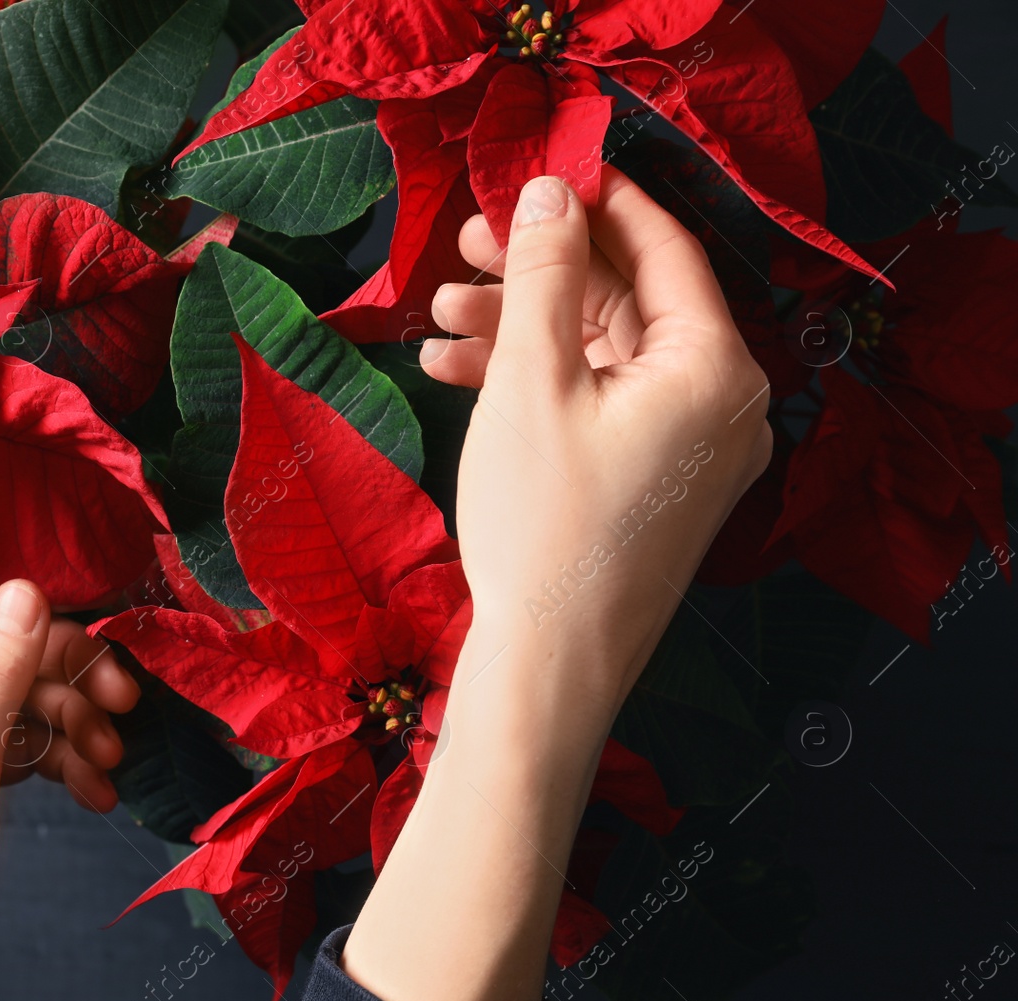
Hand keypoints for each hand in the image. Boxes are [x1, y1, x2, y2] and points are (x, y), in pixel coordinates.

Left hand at [0, 569, 137, 1000]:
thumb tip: (27, 591)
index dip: (44, 621)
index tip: (99, 661)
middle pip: (1, 649)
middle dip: (68, 681)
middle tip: (122, 717)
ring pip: (9, 698)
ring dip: (67, 727)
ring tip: (106, 770)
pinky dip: (44, 761)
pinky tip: (85, 790)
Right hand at [340, 171, 770, 1000]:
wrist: (549, 668)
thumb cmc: (544, 527)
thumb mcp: (531, 383)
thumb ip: (543, 275)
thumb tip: (549, 187)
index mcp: (716, 366)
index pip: (663, 246)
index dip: (595, 201)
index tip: (531, 172)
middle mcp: (723, 401)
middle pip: (627, 301)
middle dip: (538, 273)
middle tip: (461, 245)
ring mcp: (693, 447)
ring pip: (603, 354)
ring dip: (522, 329)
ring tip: (438, 319)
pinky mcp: (657, 481)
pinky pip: (600, 406)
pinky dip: (536, 385)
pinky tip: (454, 373)